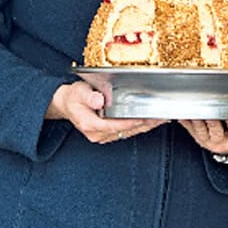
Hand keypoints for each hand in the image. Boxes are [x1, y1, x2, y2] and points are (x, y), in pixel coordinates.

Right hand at [47, 81, 167, 143]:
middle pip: (125, 131)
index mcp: (90, 124)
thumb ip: (89, 97)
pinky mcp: (107, 134)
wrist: (67, 104)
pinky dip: (138, 127)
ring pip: (127, 133)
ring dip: (144, 127)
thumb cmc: (74, 96)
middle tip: (161, 118)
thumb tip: (99, 101)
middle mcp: (97, 134)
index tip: (145, 118)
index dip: (130, 122)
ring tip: (161, 120)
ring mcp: (102, 136)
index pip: (114, 125)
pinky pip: (125, 132)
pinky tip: (150, 122)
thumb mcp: (79, 92)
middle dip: (144, 125)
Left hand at [178, 112, 227, 154]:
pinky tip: (180, 115)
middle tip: (209, 112)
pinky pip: (190, 130)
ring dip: (196, 121)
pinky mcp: (198, 137)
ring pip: (201, 131)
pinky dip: (185, 122)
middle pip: (215, 132)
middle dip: (212, 122)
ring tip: (193, 111)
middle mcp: (221, 142)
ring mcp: (208, 140)